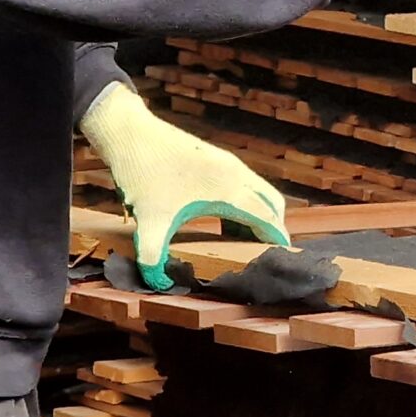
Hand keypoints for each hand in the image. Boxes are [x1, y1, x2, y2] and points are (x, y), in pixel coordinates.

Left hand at [80, 80, 289, 290]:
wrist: (131, 133)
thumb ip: (153, 257)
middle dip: (273, 227)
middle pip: (272, 202)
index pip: (268, 217)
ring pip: (259, 191)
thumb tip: (158, 282)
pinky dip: (245, 203)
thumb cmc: (144, 174)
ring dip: (258, 214)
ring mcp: (228, 162)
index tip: (284, 258)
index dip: (278, 239)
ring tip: (242, 241)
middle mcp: (236, 173)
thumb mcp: (149, 221)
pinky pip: (245, 184)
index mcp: (229, 189)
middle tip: (263, 252)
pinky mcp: (217, 158)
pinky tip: (222, 220)